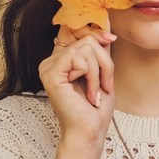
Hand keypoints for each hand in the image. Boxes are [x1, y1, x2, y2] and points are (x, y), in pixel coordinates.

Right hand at [38, 25, 115, 144]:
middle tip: (105, 85)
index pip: (74, 29)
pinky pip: (79, 59)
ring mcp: (48, 67)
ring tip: (96, 92)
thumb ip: (99, 50)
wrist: (90, 131)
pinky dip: (92, 77)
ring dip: (100, 72)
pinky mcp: (50, 75)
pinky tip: (89, 94)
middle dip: (104, 61)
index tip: (110, 39)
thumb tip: (104, 27)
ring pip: (86, 48)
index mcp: (60, 59)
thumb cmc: (95, 108)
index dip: (93, 31)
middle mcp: (51, 61)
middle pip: (86, 39)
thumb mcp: (102, 72)